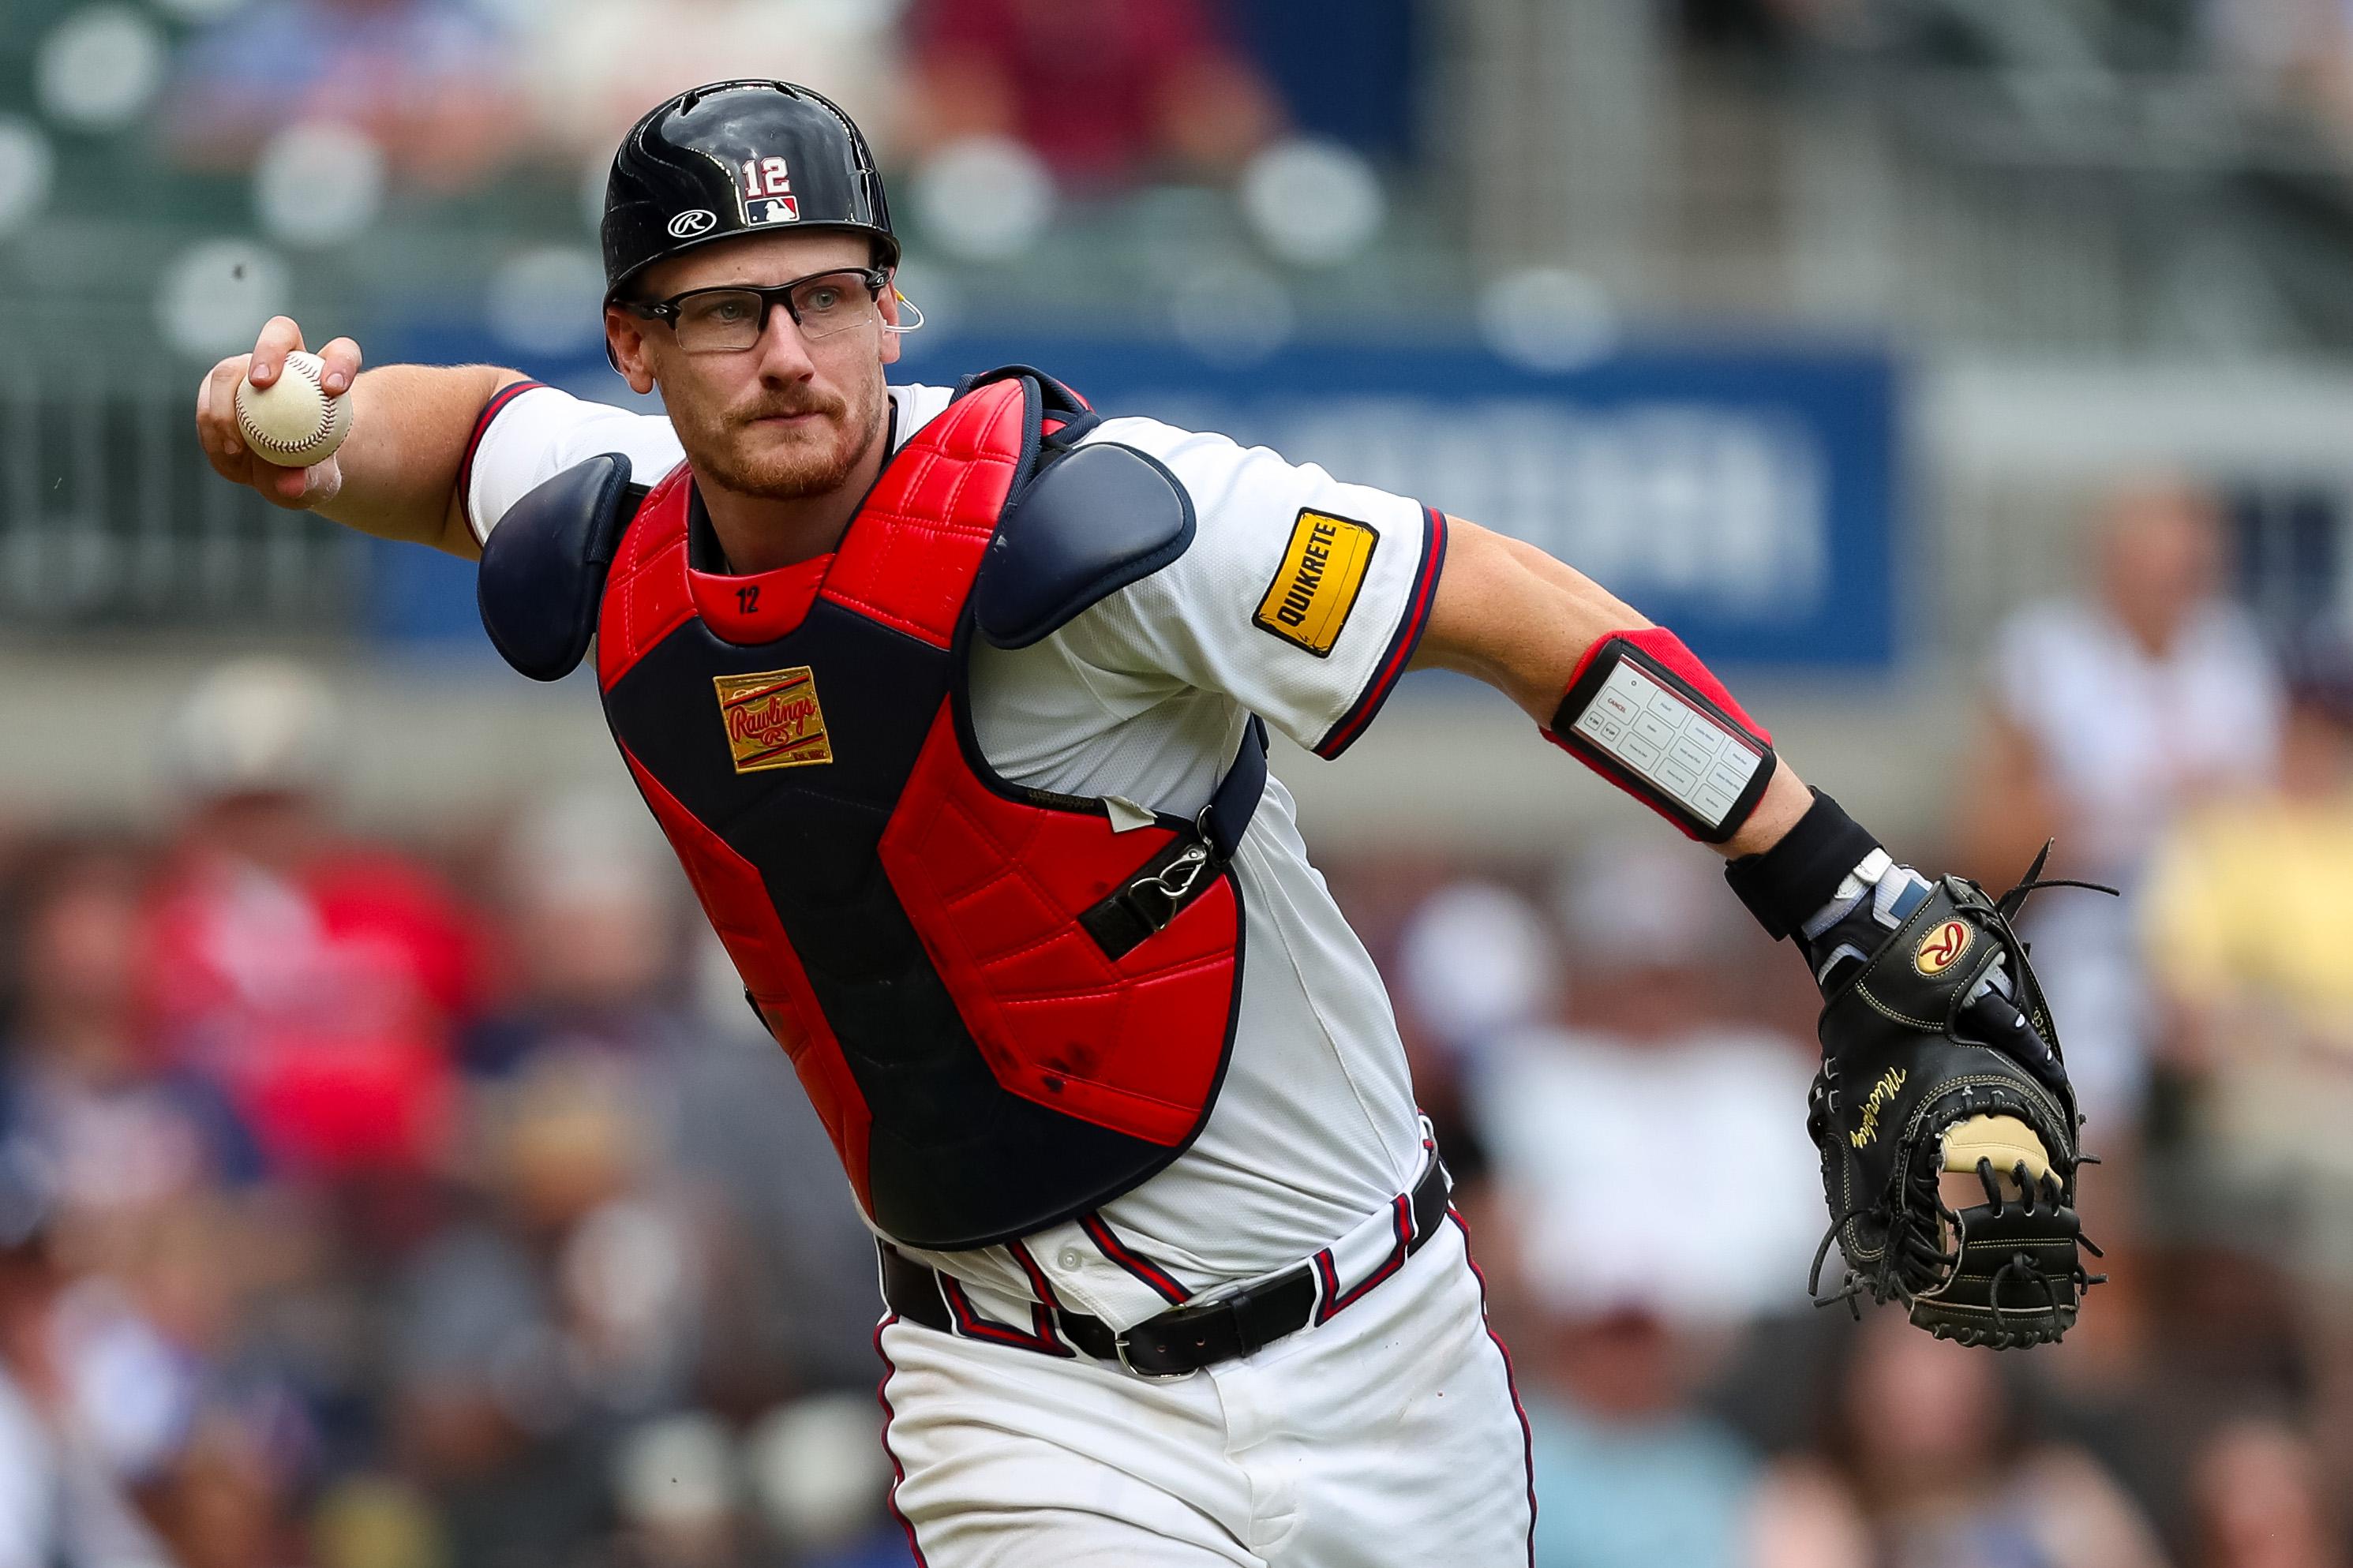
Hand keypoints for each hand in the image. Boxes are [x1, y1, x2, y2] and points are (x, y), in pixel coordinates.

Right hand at [194, 316, 362, 510]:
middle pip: (280, 334)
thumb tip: (290, 484)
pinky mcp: (219, 387)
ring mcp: (247, 369)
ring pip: (230, 370)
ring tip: (236, 448)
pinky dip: (212, 427)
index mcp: (327, 374)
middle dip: (269, 352)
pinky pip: (207, 400)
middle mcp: (288, 360)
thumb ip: (310, 481)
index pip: (342, 353)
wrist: (283, 471)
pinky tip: (226, 454)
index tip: (333, 389)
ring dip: (226, 404)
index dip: (339, 363)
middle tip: (262, 383)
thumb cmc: (313, 471)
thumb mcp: (318, 482)